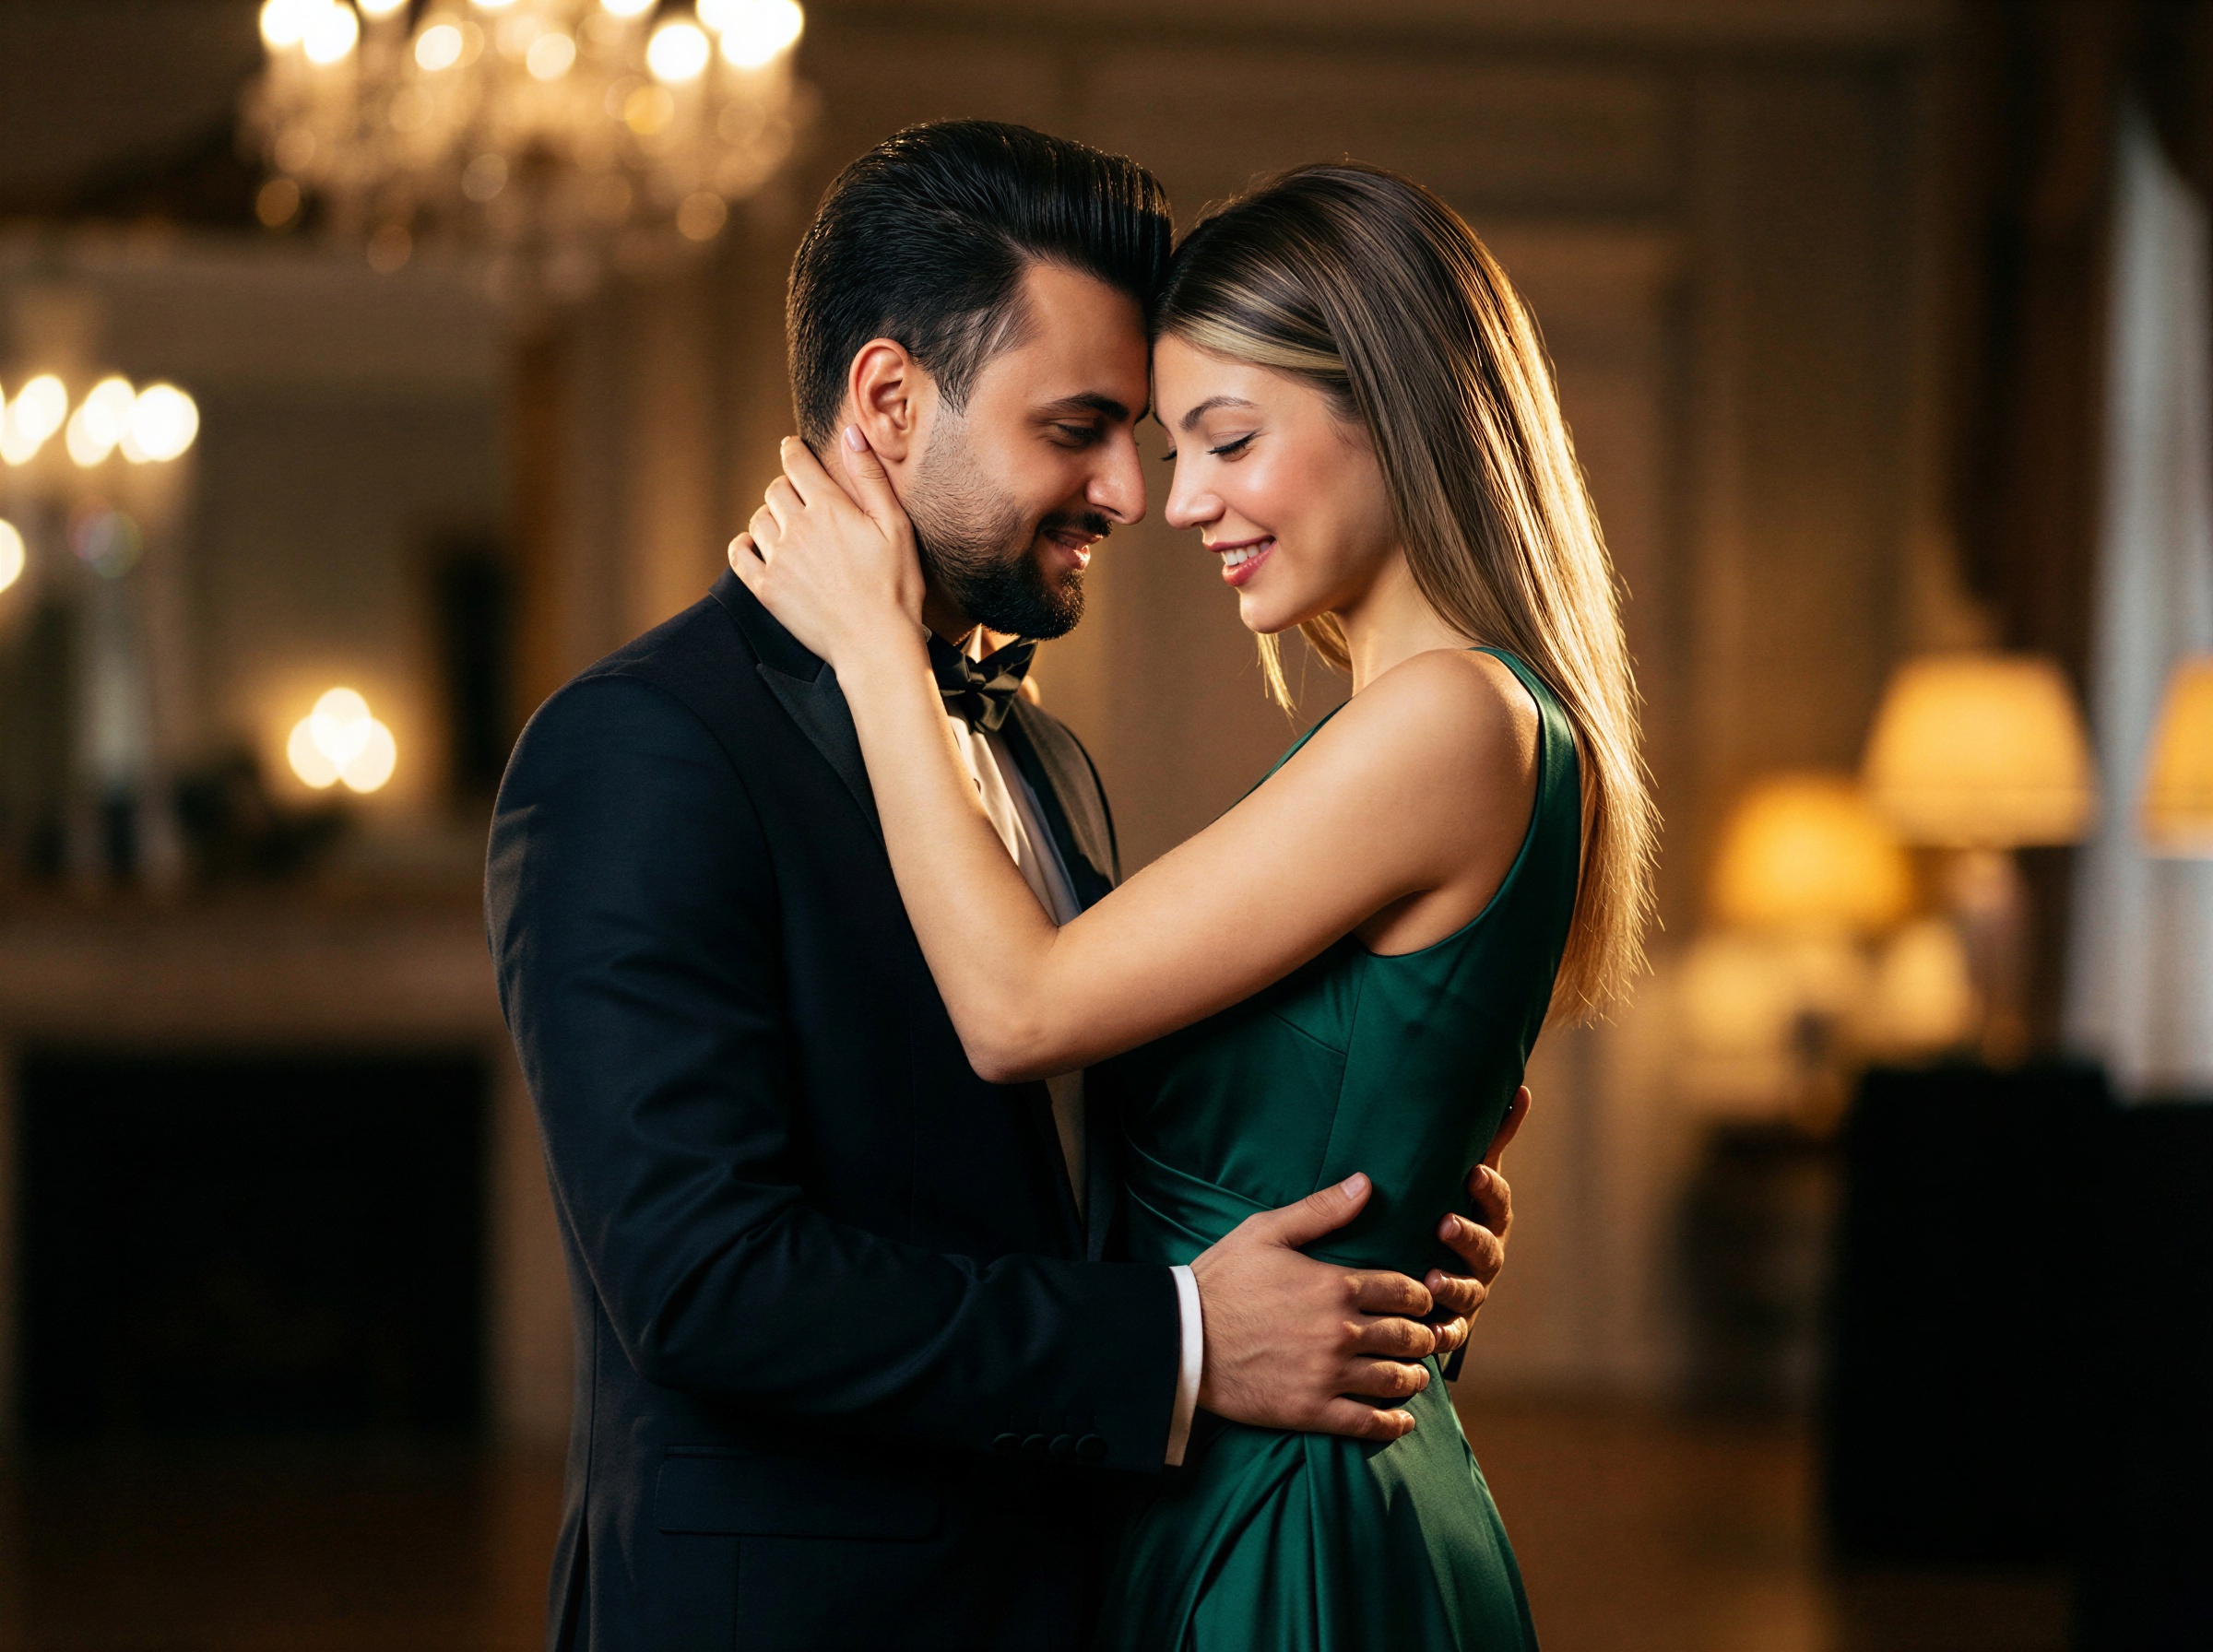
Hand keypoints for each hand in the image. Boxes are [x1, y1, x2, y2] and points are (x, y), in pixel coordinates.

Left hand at [727, 429, 926, 671]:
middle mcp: (797, 528)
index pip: (796, 463)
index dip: (793, 451)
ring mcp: (778, 560)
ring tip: (789, 529)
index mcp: (829, 508)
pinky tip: (759, 548)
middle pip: (776, 489)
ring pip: (758, 519)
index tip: (793, 449)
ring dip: (771, 517)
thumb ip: (870, 477)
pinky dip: (745, 545)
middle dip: (787, 487)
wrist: (875, 644)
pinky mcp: (766, 589)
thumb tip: (850, 433)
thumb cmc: (895, 587)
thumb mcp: (896, 527)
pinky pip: (739, 554)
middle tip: (802, 499)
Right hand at [1191, 1173, 1437, 1443]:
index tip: (1420, 1301)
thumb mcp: (1266, 1232)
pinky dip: (1394, 1422)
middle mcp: (1342, 1331)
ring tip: (1416, 1374)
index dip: (1420, 1296)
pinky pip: (1370, 1423)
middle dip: (1423, 1336)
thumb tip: (1366, 1183)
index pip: (1406, 1292)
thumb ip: (1321, 1209)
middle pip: (1409, 1336)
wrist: (1181, 1339)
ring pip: (1397, 1380)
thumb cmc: (1221, 1280)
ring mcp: (1329, 1374)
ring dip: (1415, 1377)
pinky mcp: (1313, 1410)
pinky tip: (1401, 1417)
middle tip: (1424, 1338)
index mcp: (1336, 1285)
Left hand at [1422, 1084, 1527, 1357]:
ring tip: (1431, 1280)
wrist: (1436, 1276)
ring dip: (1453, 1287)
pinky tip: (1429, 1335)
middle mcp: (1485, 1258)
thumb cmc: (1450, 1214)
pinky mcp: (1452, 1326)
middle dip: (1467, 1237)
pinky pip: (1450, 1334)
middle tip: (1444, 1225)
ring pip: (1469, 1293)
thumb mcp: (1468, 1180)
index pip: (1497, 1201)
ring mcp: (1472, 1294)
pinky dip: (1441, 1335)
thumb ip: (1493, 1140)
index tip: (1474, 1173)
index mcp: (1489, 1219)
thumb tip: (1523, 1090)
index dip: (1489, 1189)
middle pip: (1485, 1248)